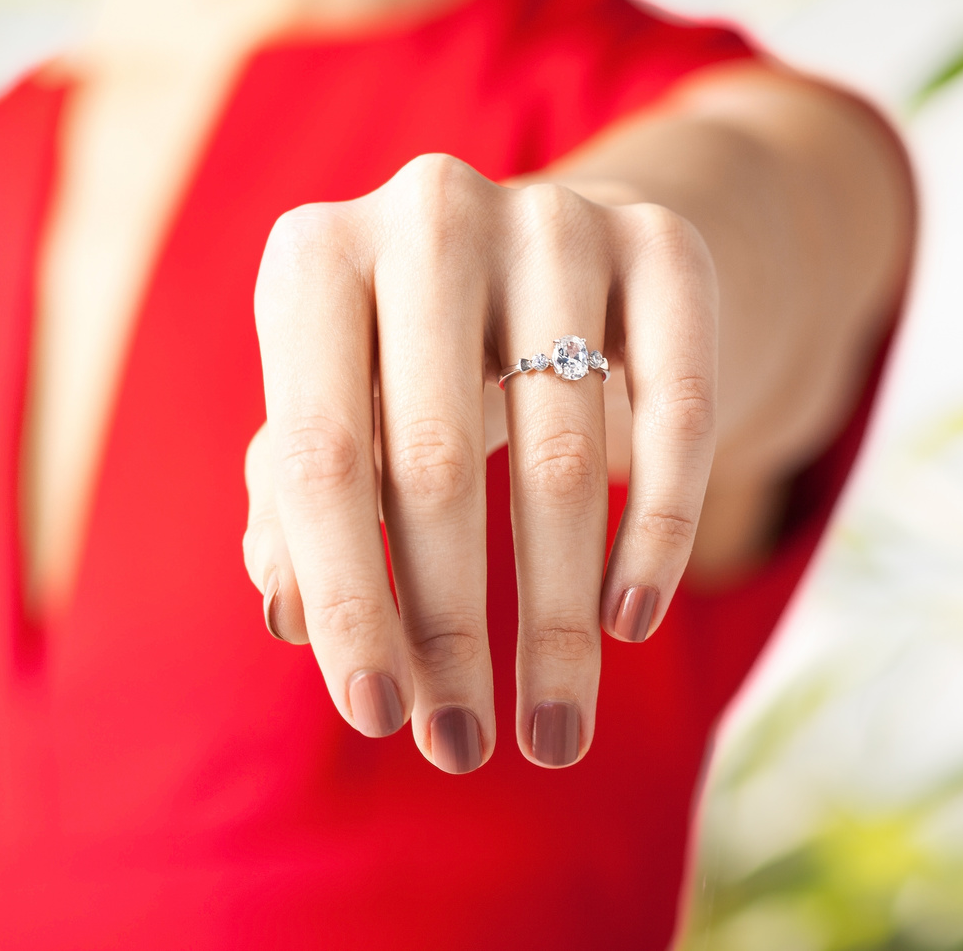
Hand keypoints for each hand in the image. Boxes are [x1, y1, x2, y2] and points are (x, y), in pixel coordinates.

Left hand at [243, 153, 718, 771]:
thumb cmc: (407, 360)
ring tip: (554, 731)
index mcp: (313, 259)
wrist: (543, 254)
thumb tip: (288, 615)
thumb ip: (297, 502)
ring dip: (553, 616)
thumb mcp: (336, 410)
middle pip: (434, 459)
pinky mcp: (660, 241)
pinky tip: (630, 620)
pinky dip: (655, 528)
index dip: (347, 597)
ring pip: (561, 450)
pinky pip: (674, 408)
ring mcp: (551, 217)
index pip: (318, 455)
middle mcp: (426, 215)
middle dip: (449, 626)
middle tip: (462, 745)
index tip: (377, 716)